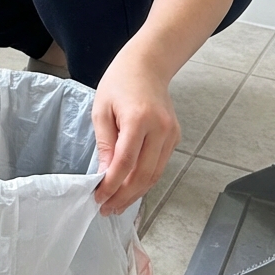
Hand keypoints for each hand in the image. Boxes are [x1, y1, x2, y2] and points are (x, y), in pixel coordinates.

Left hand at [91, 50, 180, 215]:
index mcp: (139, 119)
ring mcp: (171, 134)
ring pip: (154, 174)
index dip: (112, 185)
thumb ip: (104, 142)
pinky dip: (145, 180)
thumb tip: (104, 174)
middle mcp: (160, 129)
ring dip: (135, 193)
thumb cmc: (119, 83)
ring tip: (117, 204)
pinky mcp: (175, 137)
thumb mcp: (102, 109)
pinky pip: (159, 165)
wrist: (147, 65)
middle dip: (124, 195)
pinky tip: (130, 188)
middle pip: (143, 174)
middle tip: (106, 208)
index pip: (125, 163)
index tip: (99, 197)